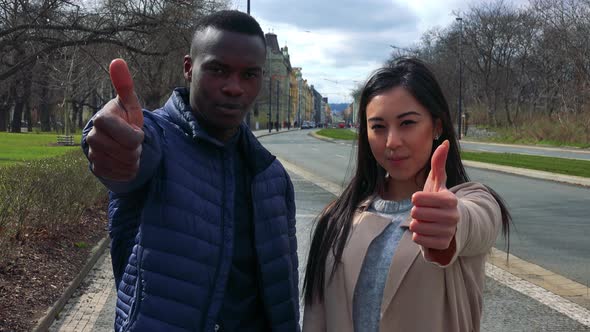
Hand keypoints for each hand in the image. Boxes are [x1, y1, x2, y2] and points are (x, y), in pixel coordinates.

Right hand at [86, 59, 144, 180]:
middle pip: (127, 152)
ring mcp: (93, 154)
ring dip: (133, 159)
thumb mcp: (130, 104)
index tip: (135, 130)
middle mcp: (92, 138)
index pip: (128, 137)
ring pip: (125, 165)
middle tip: (132, 141)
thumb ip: (125, 85)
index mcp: (101, 120)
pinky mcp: (97, 169)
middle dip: (136, 148)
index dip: (136, 136)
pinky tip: (125, 161)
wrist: (115, 139)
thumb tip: (117, 61)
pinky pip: (121, 175)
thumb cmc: (125, 119)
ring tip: (129, 150)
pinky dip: (128, 170)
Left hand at [410, 140, 458, 260]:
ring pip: (416, 227)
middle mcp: (453, 216)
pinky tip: (426, 232)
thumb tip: (446, 142)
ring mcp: (449, 232)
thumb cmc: (438, 200)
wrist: (447, 225)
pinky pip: (419, 240)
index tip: (421, 199)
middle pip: (415, 214)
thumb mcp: (436, 182)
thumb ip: (438, 163)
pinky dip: (418, 237)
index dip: (416, 199)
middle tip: (424, 212)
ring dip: (416, 224)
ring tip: (425, 222)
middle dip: (415, 213)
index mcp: (450, 199)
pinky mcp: (444, 245)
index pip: (417, 199)